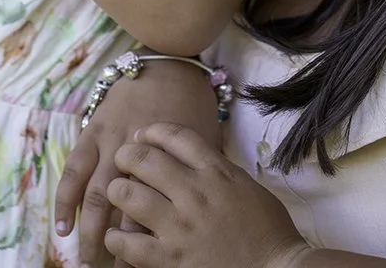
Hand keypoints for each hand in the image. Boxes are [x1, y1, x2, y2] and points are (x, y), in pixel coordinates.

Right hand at [55, 62, 220, 266]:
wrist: (171, 61)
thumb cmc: (195, 108)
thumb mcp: (206, 147)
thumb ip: (195, 179)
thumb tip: (193, 218)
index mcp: (171, 163)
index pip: (159, 215)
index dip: (151, 244)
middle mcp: (140, 157)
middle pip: (126, 212)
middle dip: (116, 247)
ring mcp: (112, 143)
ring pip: (96, 195)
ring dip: (89, 232)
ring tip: (85, 260)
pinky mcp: (93, 131)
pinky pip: (74, 169)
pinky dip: (65, 199)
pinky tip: (62, 225)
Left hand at [104, 122, 310, 267]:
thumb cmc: (269, 232)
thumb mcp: (247, 187)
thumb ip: (219, 172)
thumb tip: (191, 161)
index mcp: (217, 172)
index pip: (176, 136)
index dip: (153, 131)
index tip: (142, 134)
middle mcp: (195, 193)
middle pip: (144, 158)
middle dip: (126, 156)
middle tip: (122, 161)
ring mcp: (180, 226)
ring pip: (128, 194)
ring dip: (117, 191)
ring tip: (118, 194)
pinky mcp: (169, 259)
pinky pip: (127, 241)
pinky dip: (116, 236)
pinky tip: (117, 236)